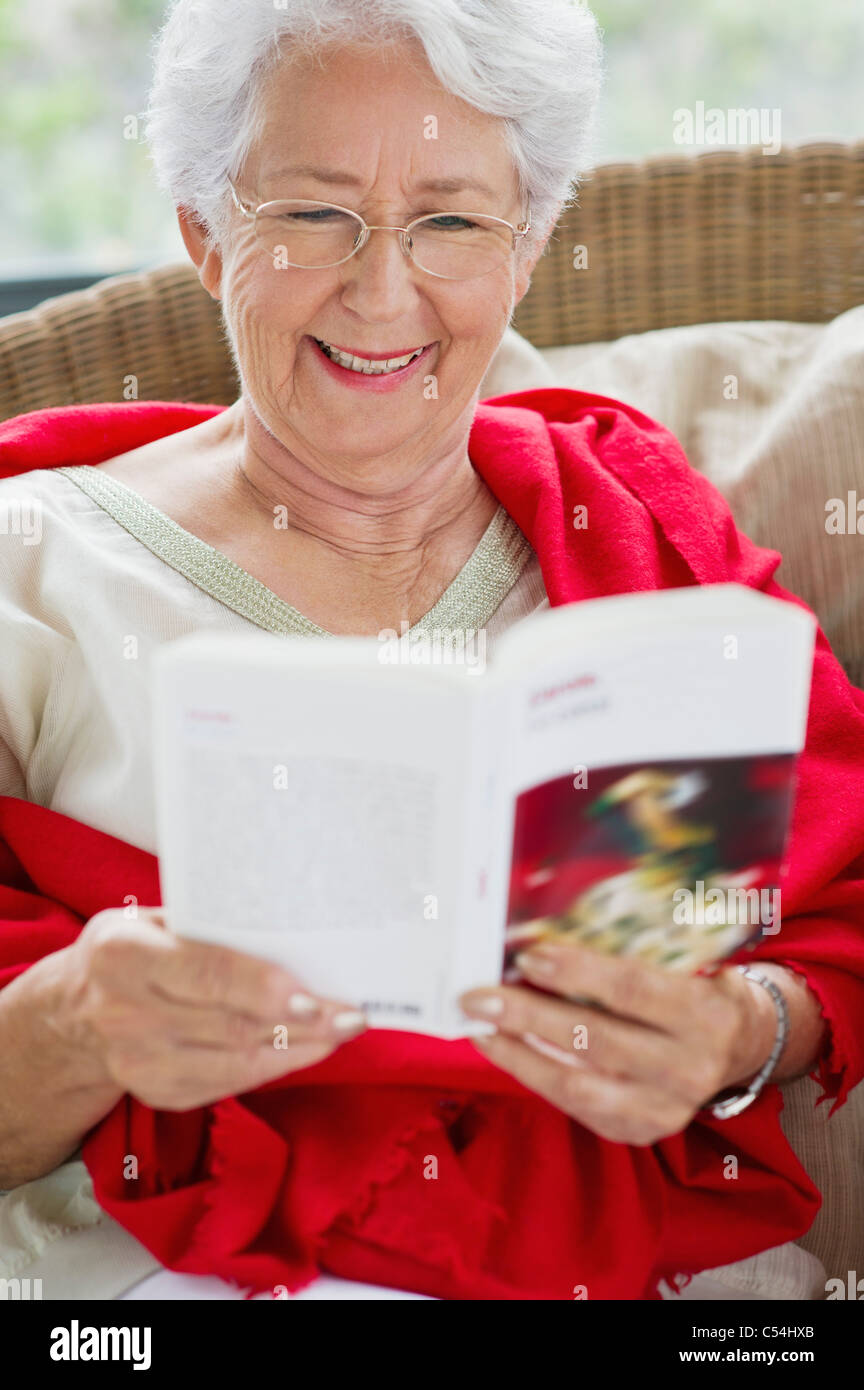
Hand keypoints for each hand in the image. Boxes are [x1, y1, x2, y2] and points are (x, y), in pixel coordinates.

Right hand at [59, 907, 367, 1110]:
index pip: (205, 973)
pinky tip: (306, 1050)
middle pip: (229, 1024)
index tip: (312, 997)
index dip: (262, 989)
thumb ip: (207, 924)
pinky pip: (228, 1083)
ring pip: (235, 1061)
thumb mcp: (153, 920)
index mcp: (124, 955)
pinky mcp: (158, 1092)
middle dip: (300, 1023)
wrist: (72, 1014)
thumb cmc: (131, 951)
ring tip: (342, 1031)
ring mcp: (140, 1061)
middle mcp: (126, 1013)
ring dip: (297, 1049)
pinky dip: (273, 1066)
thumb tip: (291, 923)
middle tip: (351, 1015)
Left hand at [458, 941, 777, 1144]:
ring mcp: (666, 1109)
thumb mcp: (691, 960)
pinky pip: (576, 1106)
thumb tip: (549, 932)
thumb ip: (637, 948)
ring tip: (480, 1028)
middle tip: (478, 997)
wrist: (742, 1047)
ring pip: (578, 1084)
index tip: (527, 957)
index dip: (577, 972)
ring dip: (519, 1054)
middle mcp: (689, 1069)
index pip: (631, 990)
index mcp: (706, 1015)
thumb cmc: (701, 987)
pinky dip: (536, 1076)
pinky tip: (507, 1051)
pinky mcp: (641, 1131)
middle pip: (596, 1041)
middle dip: (529, 1016)